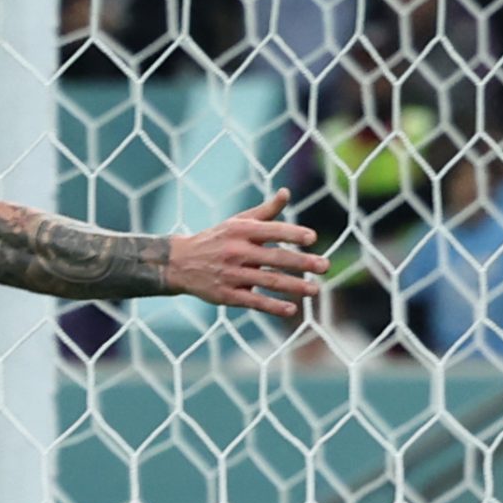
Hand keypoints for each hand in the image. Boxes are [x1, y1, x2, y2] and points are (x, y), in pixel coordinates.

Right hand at [165, 188, 326, 318]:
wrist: (178, 263)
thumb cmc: (215, 240)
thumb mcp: (236, 222)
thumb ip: (265, 211)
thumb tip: (286, 193)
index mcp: (240, 231)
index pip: (271, 231)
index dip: (292, 234)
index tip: (312, 238)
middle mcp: (236, 252)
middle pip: (275, 258)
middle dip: (302, 262)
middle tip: (325, 265)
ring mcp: (231, 275)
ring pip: (268, 281)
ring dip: (294, 286)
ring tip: (315, 290)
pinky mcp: (226, 295)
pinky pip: (253, 301)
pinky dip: (272, 306)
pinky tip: (291, 309)